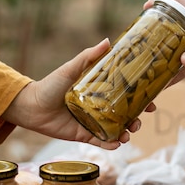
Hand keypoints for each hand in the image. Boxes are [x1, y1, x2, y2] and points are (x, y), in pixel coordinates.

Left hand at [2, 39, 148, 149]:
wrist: (31, 105)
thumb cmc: (51, 84)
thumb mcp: (72, 68)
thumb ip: (89, 56)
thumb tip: (108, 41)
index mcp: (101, 91)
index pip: (127, 96)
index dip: (141, 100)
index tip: (153, 102)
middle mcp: (99, 108)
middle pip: (125, 115)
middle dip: (137, 119)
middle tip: (141, 120)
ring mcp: (93, 122)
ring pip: (116, 130)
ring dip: (126, 133)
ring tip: (128, 134)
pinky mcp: (83, 135)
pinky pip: (101, 141)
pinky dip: (111, 144)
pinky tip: (117, 143)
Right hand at [144, 0, 184, 81]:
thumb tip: (183, 61)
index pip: (174, 0)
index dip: (159, 1)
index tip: (145, 9)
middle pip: (169, 28)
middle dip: (154, 35)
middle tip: (139, 44)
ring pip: (174, 50)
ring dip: (162, 58)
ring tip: (145, 66)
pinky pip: (183, 68)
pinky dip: (173, 76)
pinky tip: (162, 84)